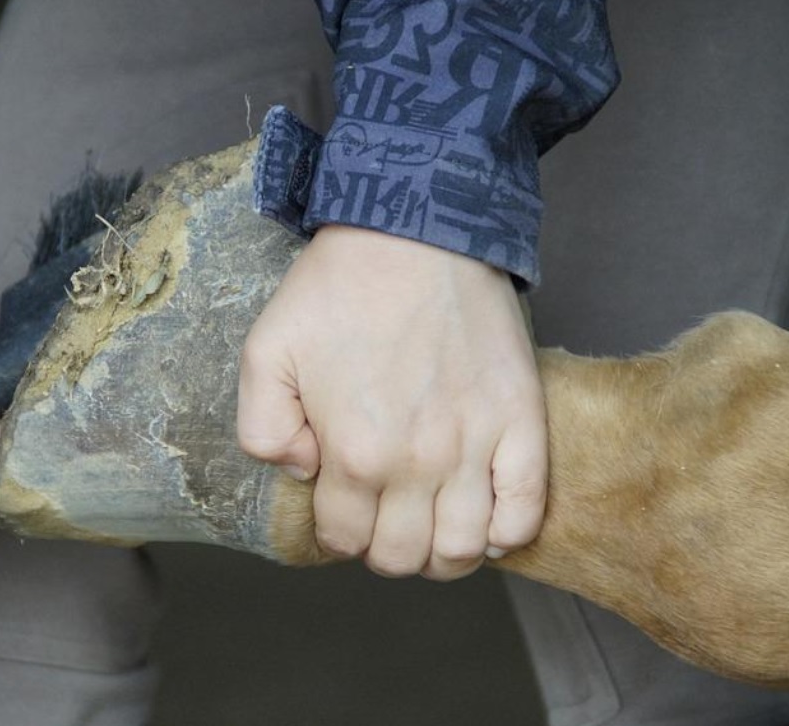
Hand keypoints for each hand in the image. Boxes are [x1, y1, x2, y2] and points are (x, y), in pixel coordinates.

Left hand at [237, 225, 546, 579]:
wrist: (414, 231)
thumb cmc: (336, 290)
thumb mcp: (265, 353)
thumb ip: (262, 429)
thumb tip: (303, 471)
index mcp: (353, 453)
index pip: (344, 539)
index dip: (337, 532)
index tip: (340, 506)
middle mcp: (418, 463)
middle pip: (404, 557)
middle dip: (384, 550)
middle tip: (381, 517)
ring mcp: (476, 446)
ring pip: (465, 549)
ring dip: (443, 555)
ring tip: (430, 526)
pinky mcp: (522, 422)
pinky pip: (526, 511)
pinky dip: (507, 533)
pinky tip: (485, 519)